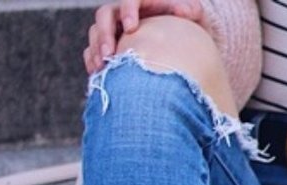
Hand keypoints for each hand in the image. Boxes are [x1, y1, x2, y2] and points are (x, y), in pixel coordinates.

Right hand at [85, 0, 206, 73]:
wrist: (181, 48)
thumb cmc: (188, 28)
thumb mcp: (194, 17)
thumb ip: (191, 10)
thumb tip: (185, 11)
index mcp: (142, 3)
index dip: (127, 11)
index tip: (131, 28)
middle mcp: (123, 15)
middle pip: (104, 16)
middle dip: (103, 34)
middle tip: (108, 54)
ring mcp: (114, 33)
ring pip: (95, 34)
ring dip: (95, 51)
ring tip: (102, 68)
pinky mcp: (108, 50)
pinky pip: (92, 53)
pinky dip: (93, 63)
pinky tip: (99, 75)